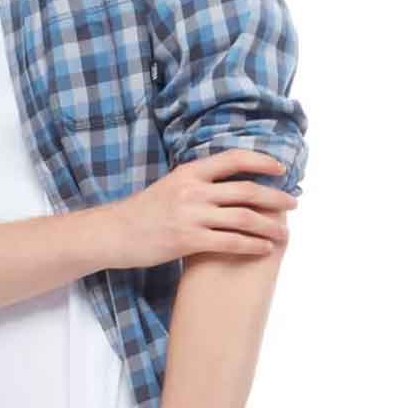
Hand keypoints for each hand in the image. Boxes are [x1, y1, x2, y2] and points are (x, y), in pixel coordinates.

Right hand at [102, 149, 297, 268]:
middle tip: (293, 204)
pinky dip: (252, 245)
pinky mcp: (188, 241)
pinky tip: (264, 248)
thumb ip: (197, 183)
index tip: (280, 168)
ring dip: (270, 225)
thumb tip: (226, 184)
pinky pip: (230, 242)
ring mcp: (191, 216)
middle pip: (247, 190)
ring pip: (243, 218)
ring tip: (283, 232)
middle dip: (275, 198)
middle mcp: (193, 191)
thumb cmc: (141, 212)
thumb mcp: (170, 186)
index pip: (234, 159)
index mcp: (189, 173)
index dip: (262, 161)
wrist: (114, 233)